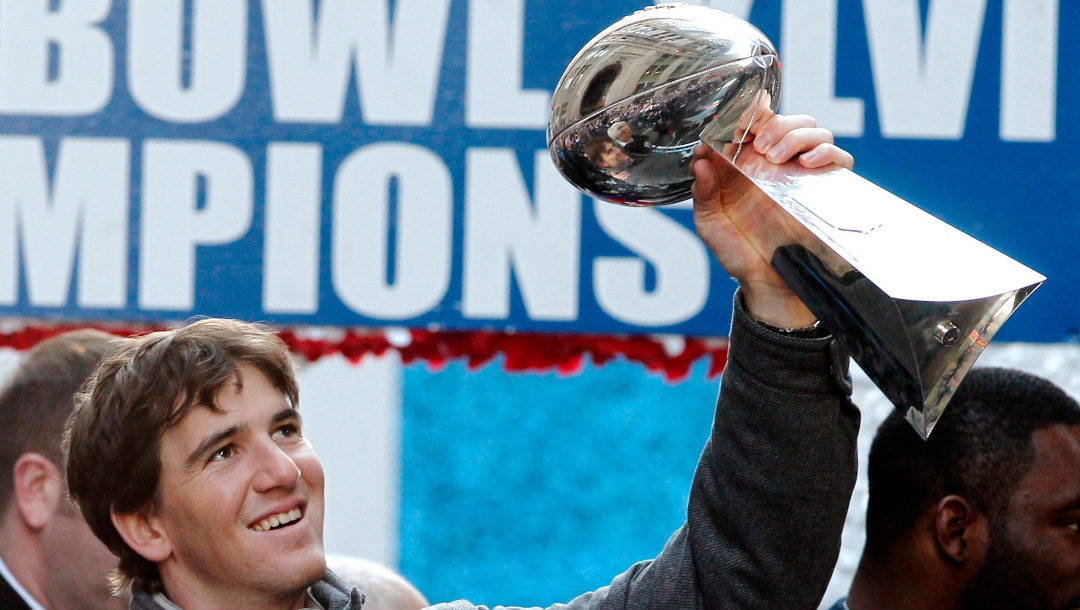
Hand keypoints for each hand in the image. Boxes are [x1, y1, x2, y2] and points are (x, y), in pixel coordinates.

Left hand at [692, 114, 853, 327]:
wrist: (769, 286)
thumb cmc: (740, 255)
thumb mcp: (711, 224)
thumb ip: (704, 192)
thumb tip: (701, 158)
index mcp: (747, 167)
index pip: (755, 125)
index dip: (750, 113)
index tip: (740, 117)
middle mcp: (778, 166)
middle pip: (789, 121)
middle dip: (775, 123)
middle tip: (758, 144)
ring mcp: (804, 176)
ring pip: (815, 131)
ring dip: (796, 134)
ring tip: (775, 157)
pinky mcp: (826, 190)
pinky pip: (840, 158)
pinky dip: (826, 152)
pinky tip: (807, 163)